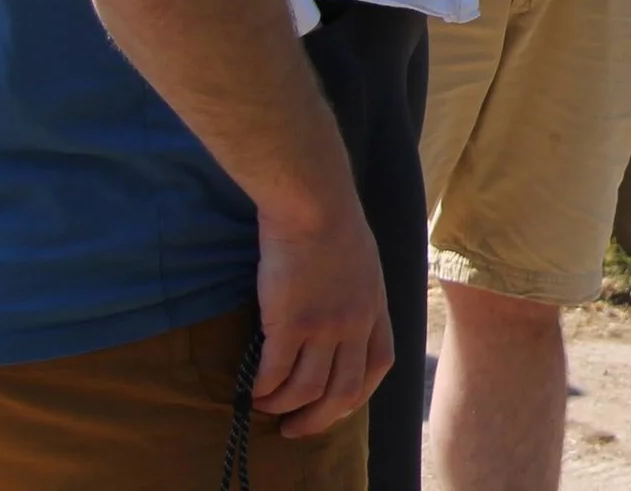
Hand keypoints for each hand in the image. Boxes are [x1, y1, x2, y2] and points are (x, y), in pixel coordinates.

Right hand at [252, 199, 391, 437]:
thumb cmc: (332, 220)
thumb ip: (357, 290)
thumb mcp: (363, 260)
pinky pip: (276, 373)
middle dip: (320, 418)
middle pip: (345, 390)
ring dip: (284, 406)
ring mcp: (325, 325)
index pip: (379, 364)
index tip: (337, 406)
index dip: (357, 393)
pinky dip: (263, 389)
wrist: (313, 202)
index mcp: (376, 307)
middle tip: (295, 429)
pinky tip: (251, 390)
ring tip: (267, 406)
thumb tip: (340, 308)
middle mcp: (356, 323)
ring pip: (308, 389)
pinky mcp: (291, 323)